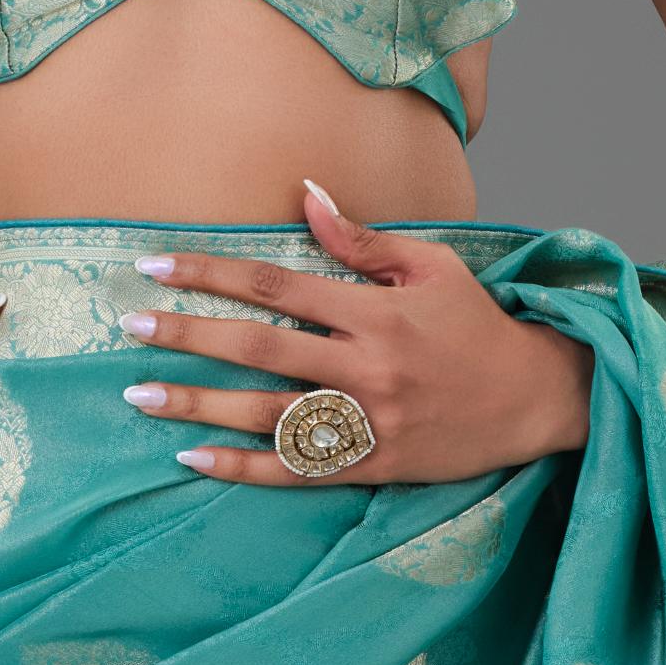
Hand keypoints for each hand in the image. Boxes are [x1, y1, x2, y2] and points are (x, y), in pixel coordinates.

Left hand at [118, 180, 592, 485]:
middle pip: (259, 348)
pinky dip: (242, 467)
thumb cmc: (474, 322)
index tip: (156, 265)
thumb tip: (304, 194)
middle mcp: (365, 366)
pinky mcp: (372, 465)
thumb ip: (360, 238)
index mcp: (373, 310)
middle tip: (130, 326)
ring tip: (140, 393)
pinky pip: (295, 470)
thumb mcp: (429, 265)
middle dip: (190, 335)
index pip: (275, 283)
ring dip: (199, 403)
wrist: (534, 398)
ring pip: (267, 413)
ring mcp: (367, 422)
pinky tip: (192, 458)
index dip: (212, 273)